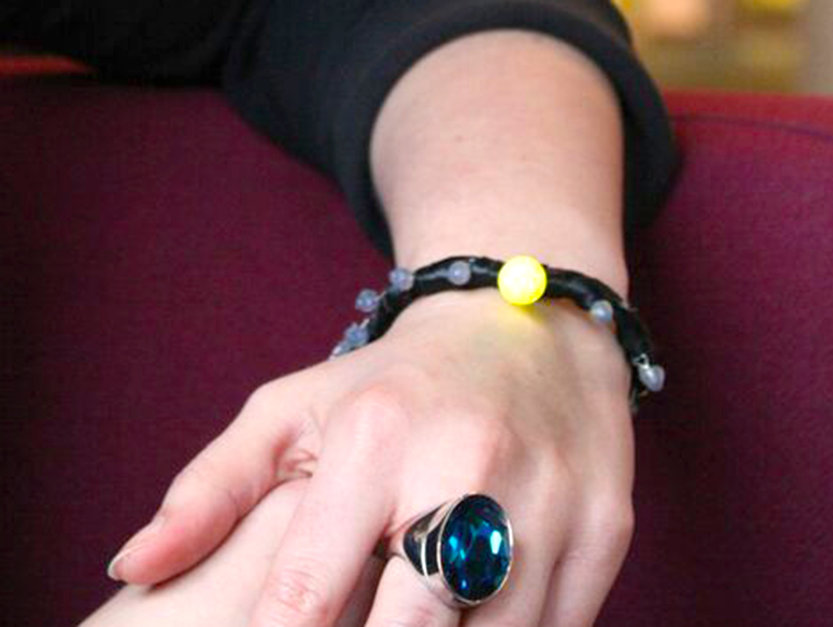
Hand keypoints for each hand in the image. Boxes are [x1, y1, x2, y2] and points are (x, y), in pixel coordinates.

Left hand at [107, 289, 635, 625]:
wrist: (533, 329)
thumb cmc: (400, 384)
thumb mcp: (295, 410)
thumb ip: (210, 489)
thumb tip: (131, 568)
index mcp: (375, 441)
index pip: (306, 599)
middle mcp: (469, 471)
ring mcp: (550, 504)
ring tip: (415, 619)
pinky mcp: (606, 530)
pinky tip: (475, 618)